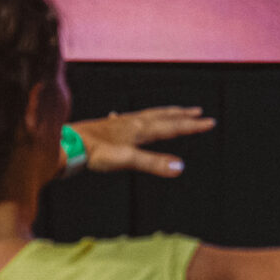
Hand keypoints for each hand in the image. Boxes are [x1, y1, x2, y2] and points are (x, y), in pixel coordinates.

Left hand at [74, 106, 216, 177]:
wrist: (69, 145)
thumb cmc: (96, 153)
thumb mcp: (128, 160)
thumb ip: (153, 163)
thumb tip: (180, 168)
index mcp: (141, 129)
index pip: (173, 126)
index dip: (193, 126)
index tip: (210, 122)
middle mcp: (134, 122)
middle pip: (163, 116)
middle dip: (182, 115)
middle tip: (198, 112)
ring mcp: (121, 123)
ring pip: (148, 115)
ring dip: (163, 114)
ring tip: (172, 111)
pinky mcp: (109, 128)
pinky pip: (128, 119)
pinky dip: (134, 118)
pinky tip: (121, 117)